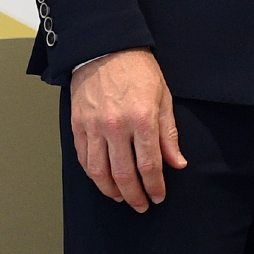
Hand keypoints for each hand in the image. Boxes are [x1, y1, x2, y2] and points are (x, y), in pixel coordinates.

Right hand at [69, 47, 186, 211]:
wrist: (106, 48)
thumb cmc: (138, 70)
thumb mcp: (163, 97)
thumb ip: (168, 134)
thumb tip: (176, 163)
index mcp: (142, 118)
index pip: (149, 164)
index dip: (155, 186)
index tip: (158, 196)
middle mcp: (116, 126)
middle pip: (123, 174)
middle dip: (134, 195)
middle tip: (141, 205)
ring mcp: (93, 127)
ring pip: (99, 172)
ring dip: (111, 191)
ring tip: (121, 197)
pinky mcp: (77, 125)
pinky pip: (83, 159)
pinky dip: (93, 175)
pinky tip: (102, 180)